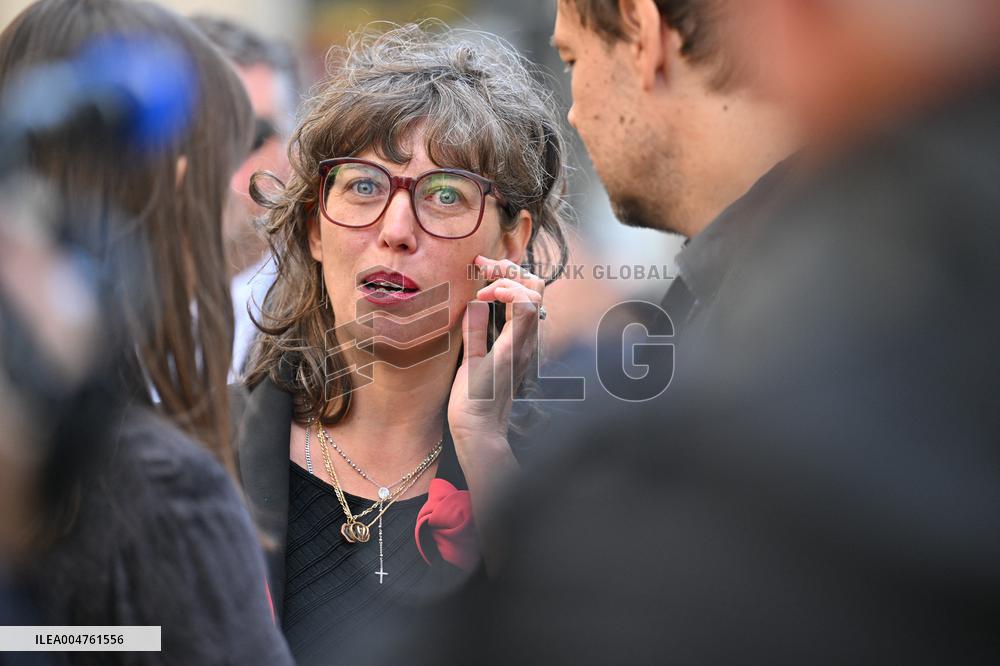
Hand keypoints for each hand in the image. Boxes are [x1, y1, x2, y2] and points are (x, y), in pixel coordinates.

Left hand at [448, 255, 544, 444]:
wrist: (475, 428)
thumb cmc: (472, 399)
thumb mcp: (472, 355)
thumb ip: (476, 330)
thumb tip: (473, 304)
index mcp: (519, 338)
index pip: (526, 293)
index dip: (506, 272)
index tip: (480, 266)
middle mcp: (527, 338)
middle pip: (535, 286)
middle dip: (509, 266)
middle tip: (481, 263)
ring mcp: (524, 342)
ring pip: (534, 291)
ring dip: (508, 277)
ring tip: (483, 282)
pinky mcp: (514, 347)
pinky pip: (525, 308)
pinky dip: (509, 292)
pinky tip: (488, 295)